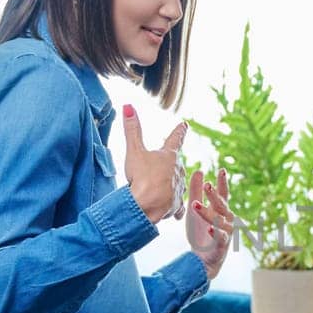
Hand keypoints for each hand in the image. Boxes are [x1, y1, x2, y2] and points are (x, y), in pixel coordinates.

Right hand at [122, 106, 186, 222]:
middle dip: (169, 165)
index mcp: (169, 156)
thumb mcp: (134, 151)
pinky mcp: (176, 205)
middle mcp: (178, 171)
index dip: (179, 131)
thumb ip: (132, 129)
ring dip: (169, 184)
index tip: (185, 125)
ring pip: (176, 183)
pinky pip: (176, 204)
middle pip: (175, 164)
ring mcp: (179, 188)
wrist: (146, 206)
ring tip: (159, 187)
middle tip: (159, 167)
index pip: (175, 139)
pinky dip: (172, 204)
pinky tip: (167, 206)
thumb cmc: (141, 177)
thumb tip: (128, 106)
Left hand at [187, 166, 234, 277]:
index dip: (223, 183)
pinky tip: (209, 228)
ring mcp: (226, 232)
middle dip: (214, 195)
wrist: (201, 259)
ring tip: (195, 205)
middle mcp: (226, 220)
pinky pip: (220, 238)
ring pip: (220, 221)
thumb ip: (197, 191)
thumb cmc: (200, 232)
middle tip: (207, 185)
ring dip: (208, 213)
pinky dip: (215, 233)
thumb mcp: (195, 209)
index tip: (221, 170)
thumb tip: (199, 171)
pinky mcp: (222, 246)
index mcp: (221, 211)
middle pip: (222, 205)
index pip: (223, 194)